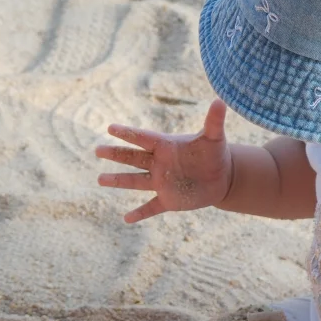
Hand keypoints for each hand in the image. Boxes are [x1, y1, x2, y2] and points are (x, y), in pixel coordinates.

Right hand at [95, 99, 232, 222]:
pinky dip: (140, 214)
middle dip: (116, 154)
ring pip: (136, 181)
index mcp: (166, 147)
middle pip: (133, 158)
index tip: (111, 128)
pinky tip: (126, 219)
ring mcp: (162, 183)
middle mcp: (159, 164)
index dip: (129, 133)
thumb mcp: (215, 138)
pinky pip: (151, 207)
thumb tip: (220, 101)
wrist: (222, 178)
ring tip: (100, 179)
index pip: (144, 138)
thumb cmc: (215, 154)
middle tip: (97, 150)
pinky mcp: (169, 200)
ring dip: (119, 181)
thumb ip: (214, 121)